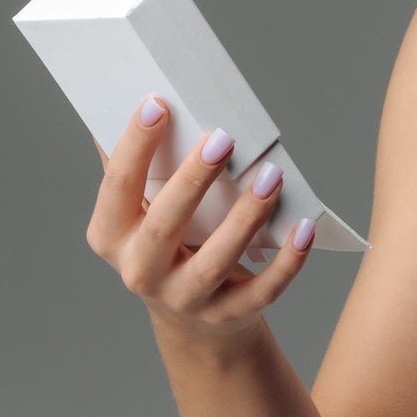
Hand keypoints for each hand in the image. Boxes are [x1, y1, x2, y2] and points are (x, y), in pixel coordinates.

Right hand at [85, 98, 315, 348]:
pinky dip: (287, 262)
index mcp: (111, 236)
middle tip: (224, 138)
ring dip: (246, 217)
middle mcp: (141, 272)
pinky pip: (261, 291)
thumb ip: (141, 165)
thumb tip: (146, 97)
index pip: (117, 187)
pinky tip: (305, 228)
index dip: (135, 145)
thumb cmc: (169, 241)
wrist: (192, 318)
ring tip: (272, 175)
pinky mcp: (227, 315)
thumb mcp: (143, 211)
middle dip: (193, 180)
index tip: (158, 103)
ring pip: (216, 261)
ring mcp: (185, 298)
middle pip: (164, 226)